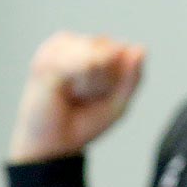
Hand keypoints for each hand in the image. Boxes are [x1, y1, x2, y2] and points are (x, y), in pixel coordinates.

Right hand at [9, 32, 146, 162]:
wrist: (55, 143)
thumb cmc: (84, 121)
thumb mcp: (119, 102)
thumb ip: (133, 76)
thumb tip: (140, 48)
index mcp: (101, 50)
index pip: (125, 52)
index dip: (118, 80)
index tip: (102, 96)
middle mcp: (79, 43)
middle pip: (112, 52)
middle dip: (105, 81)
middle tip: (85, 97)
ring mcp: (61, 47)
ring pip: (96, 57)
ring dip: (89, 84)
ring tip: (72, 94)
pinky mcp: (46, 57)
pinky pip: (78, 63)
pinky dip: (77, 82)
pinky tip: (62, 89)